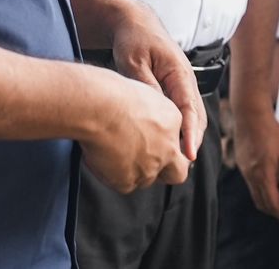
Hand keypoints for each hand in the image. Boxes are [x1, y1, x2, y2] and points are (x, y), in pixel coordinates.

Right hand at [79, 69, 191, 193]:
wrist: (100, 109)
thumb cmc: (115, 95)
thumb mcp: (143, 94)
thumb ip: (153, 114)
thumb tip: (146, 120)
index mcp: (173, 121)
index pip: (179, 142)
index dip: (168, 148)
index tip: (157, 146)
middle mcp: (167, 148)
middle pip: (176, 173)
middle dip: (166, 171)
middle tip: (148, 163)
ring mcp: (149, 168)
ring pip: (146, 179)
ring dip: (135, 170)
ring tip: (114, 152)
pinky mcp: (128, 181)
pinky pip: (124, 184)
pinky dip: (113, 175)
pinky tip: (102, 158)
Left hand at [109, 7, 206, 160]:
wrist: (134, 22)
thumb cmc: (134, 39)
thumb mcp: (135, 62)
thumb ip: (146, 86)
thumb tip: (156, 113)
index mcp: (180, 73)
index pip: (190, 109)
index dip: (190, 134)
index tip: (188, 155)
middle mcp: (187, 80)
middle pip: (197, 117)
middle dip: (193, 141)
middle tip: (182, 166)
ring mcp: (183, 84)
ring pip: (193, 116)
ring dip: (189, 137)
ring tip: (178, 161)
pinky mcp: (175, 88)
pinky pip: (184, 112)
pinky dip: (182, 128)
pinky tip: (171, 143)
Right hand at [234, 108, 278, 226]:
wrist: (250, 116)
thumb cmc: (271, 132)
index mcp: (264, 174)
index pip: (273, 202)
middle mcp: (251, 176)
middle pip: (261, 202)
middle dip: (274, 211)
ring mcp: (244, 170)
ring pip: (254, 194)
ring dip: (267, 201)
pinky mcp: (241, 164)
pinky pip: (250, 184)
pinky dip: (260, 190)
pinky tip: (270, 184)